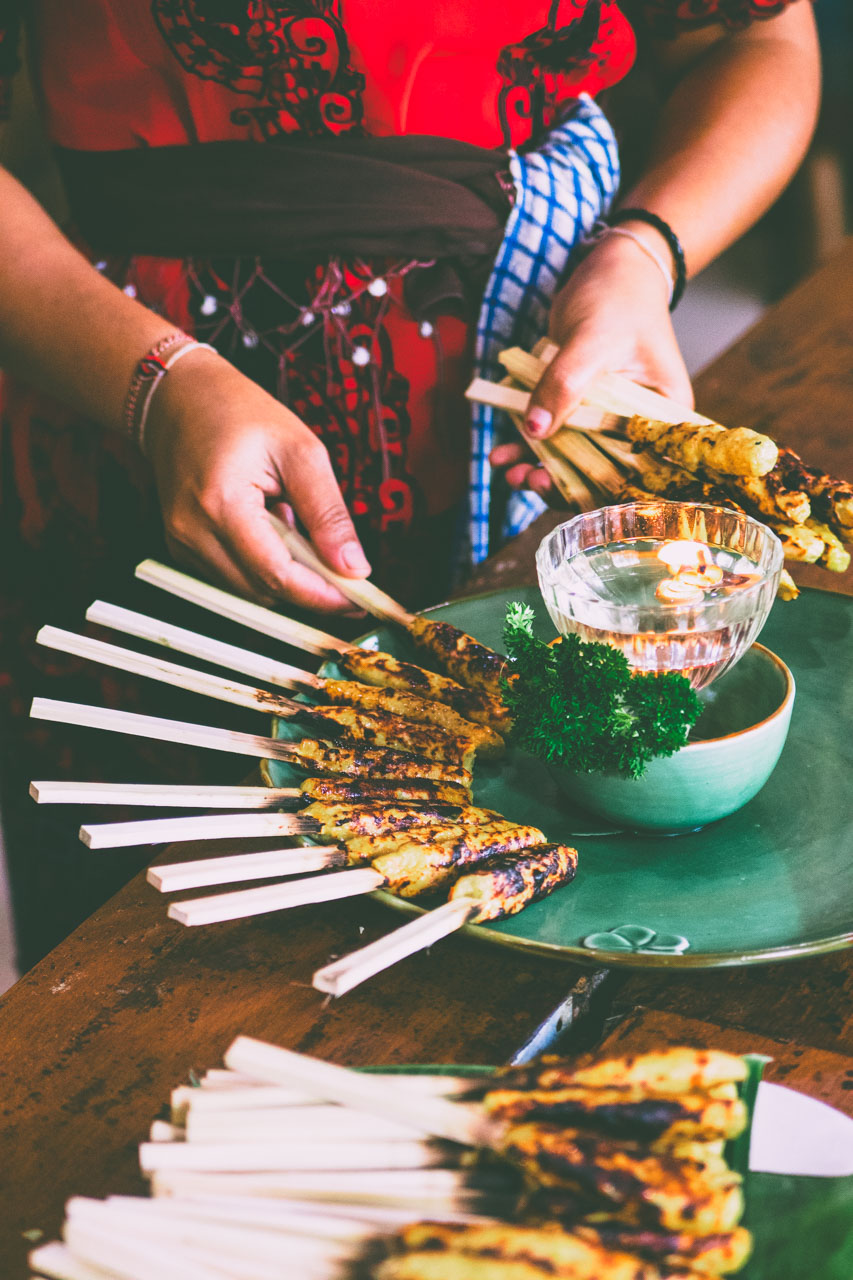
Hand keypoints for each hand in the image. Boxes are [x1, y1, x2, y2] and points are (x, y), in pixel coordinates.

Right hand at [144, 349, 369, 611]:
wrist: (178, 398)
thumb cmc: (238, 413)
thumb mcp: (301, 451)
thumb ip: (328, 513)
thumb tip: (353, 566)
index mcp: (221, 503)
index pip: (276, 575)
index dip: (321, 595)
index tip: (358, 599)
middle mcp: (192, 531)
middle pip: (263, 592)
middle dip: (307, 587)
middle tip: (340, 562)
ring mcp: (181, 542)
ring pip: (248, 591)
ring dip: (282, 572)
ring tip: (289, 520)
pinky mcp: (181, 547)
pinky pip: (231, 577)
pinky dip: (259, 564)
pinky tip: (265, 524)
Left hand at [489, 232, 693, 503]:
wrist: (610, 268)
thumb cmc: (619, 298)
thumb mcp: (592, 340)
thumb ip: (564, 385)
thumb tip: (534, 431)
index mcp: (663, 416)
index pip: (637, 469)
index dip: (599, 489)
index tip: (559, 487)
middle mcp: (637, 424)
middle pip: (601, 471)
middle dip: (559, 482)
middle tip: (525, 481)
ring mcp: (605, 418)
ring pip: (572, 458)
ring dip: (537, 468)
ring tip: (506, 469)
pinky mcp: (578, 408)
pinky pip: (554, 436)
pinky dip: (527, 447)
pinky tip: (502, 453)